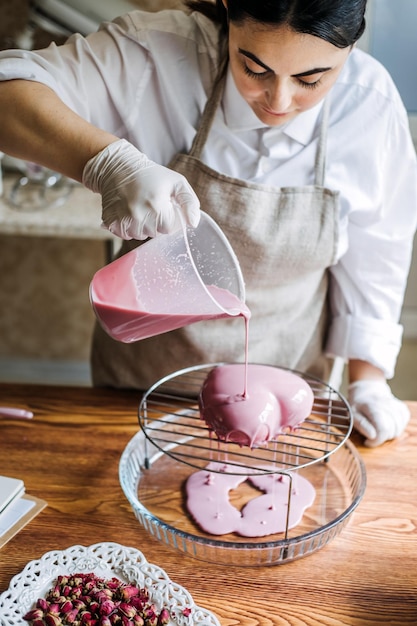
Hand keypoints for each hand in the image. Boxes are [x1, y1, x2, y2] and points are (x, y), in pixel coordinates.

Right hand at [82, 139, 199, 238]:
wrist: (118, 167)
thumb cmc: (151, 175)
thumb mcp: (176, 182)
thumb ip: (189, 202)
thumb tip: (193, 223)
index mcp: (157, 206)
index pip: (169, 229)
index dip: (168, 218)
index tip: (163, 207)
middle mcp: (139, 215)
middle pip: (154, 233)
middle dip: (155, 222)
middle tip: (149, 205)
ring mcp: (124, 220)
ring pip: (139, 235)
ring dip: (141, 226)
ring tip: (138, 208)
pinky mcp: (112, 223)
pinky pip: (125, 235)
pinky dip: (128, 227)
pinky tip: (127, 212)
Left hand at [348, 379, 409, 446]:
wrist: (368, 391)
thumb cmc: (358, 406)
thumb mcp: (353, 414)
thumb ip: (362, 425)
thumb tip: (372, 436)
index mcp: (372, 406)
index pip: (383, 429)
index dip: (376, 440)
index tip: (367, 442)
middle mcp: (387, 404)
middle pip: (391, 431)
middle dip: (381, 438)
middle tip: (372, 434)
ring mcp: (396, 406)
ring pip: (398, 430)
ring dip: (388, 434)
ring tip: (378, 429)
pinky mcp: (402, 409)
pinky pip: (403, 425)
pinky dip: (396, 428)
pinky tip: (387, 424)